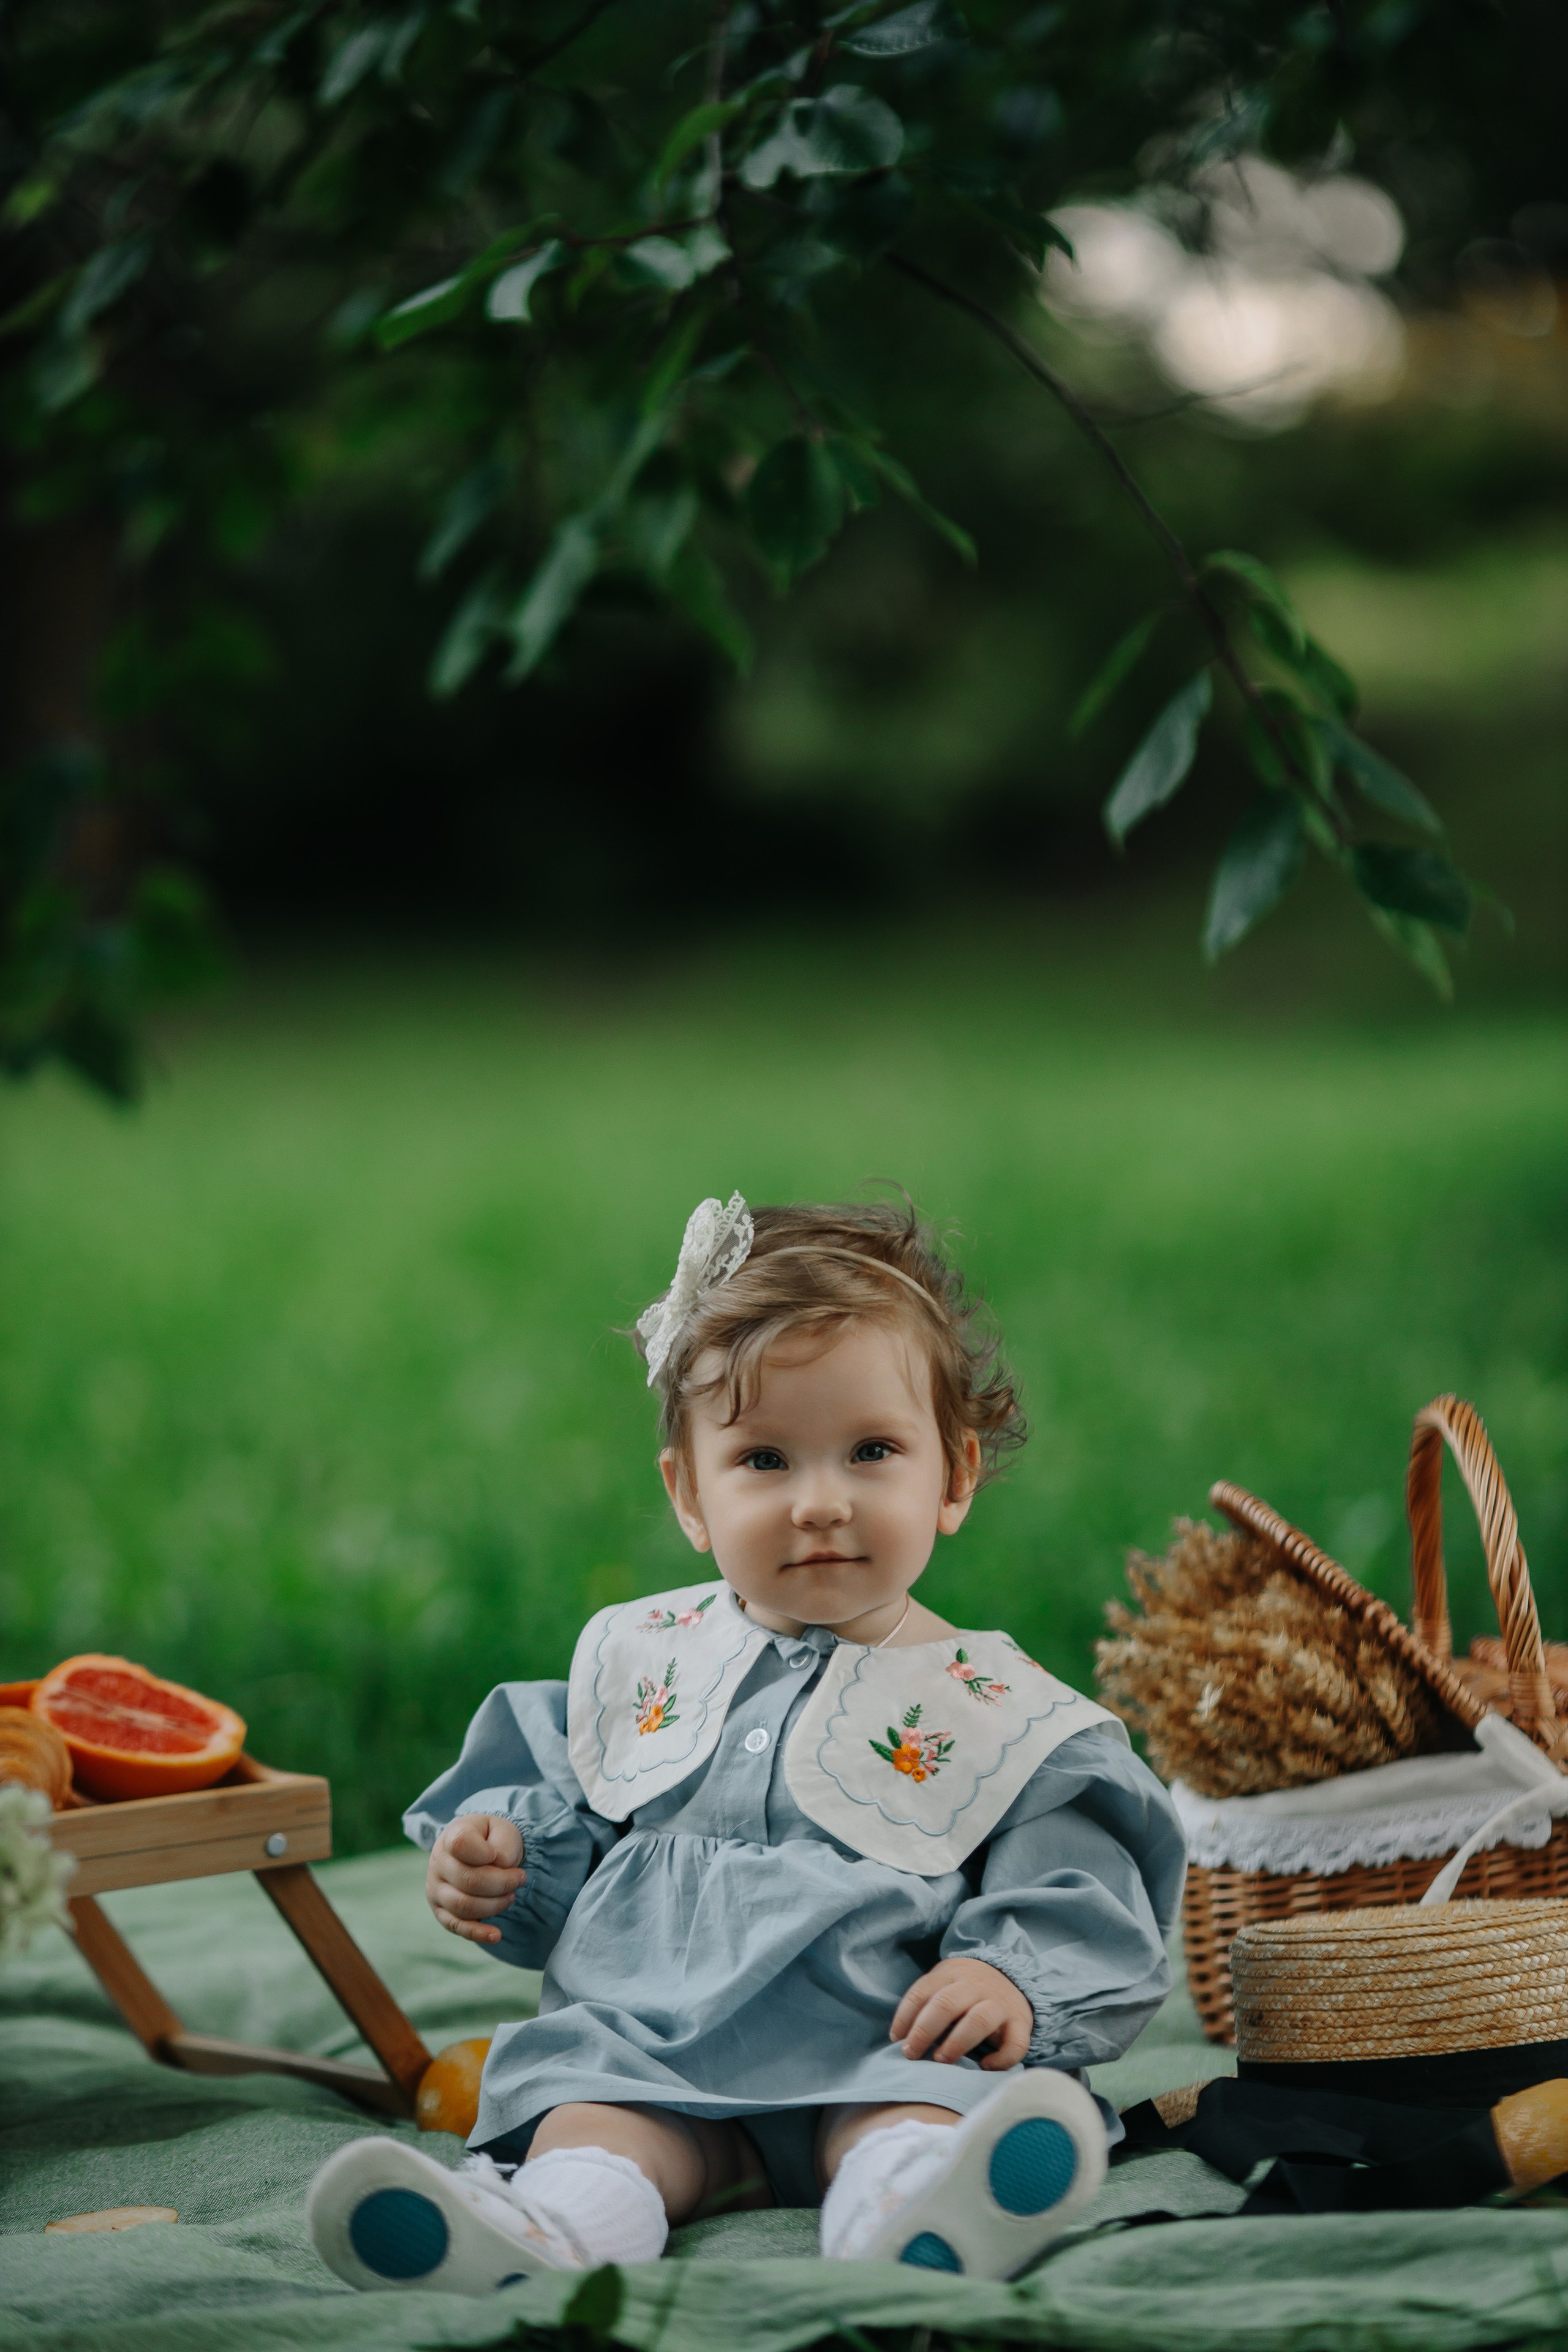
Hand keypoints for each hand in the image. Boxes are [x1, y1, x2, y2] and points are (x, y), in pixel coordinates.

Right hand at [425, 1813, 525, 1944]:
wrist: (479, 1850)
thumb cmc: (491, 1840)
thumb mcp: (503, 1830)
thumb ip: (503, 1846)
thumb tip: (501, 1867)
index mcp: (451, 1836)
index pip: (461, 1844)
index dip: (485, 1853)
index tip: (500, 1856)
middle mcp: (438, 1863)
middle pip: (468, 1880)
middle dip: (502, 1883)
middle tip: (520, 1878)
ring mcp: (436, 1890)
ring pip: (464, 1906)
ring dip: (495, 1905)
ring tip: (511, 1896)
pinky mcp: (441, 1912)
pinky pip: (458, 1927)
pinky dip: (478, 1933)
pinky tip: (496, 1935)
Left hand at [891, 1956, 1032, 2069]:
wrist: (1012, 1975)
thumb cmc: (966, 1989)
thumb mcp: (945, 1983)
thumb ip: (927, 2002)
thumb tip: (901, 2038)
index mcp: (952, 1974)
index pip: (922, 1991)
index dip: (905, 2016)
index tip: (896, 2039)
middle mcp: (976, 1986)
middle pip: (946, 2004)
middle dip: (924, 2031)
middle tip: (911, 2054)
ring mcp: (1000, 2003)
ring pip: (979, 2020)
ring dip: (956, 2043)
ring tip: (940, 2060)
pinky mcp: (1021, 2023)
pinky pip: (1016, 2044)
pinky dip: (1000, 2059)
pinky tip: (984, 2067)